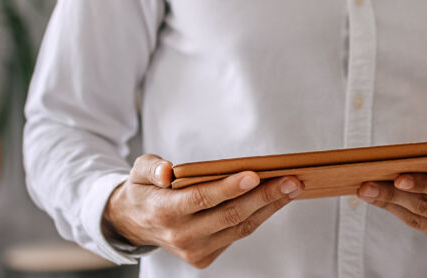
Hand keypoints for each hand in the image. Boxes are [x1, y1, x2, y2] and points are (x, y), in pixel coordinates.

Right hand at [102, 154, 300, 268]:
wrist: (134, 223)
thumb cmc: (145, 190)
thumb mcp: (138, 171)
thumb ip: (152, 168)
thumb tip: (167, 171)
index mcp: (164, 211)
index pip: (201, 199)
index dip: (228, 188)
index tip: (254, 175)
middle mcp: (181, 235)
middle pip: (230, 215)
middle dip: (265, 196)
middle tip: (291, 180)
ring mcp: (194, 250)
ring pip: (240, 228)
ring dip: (269, 207)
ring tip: (291, 188)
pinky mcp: (204, 257)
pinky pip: (237, 235)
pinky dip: (257, 217)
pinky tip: (274, 200)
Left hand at [358, 173, 426, 255]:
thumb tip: (410, 155)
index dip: (422, 182)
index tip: (397, 176)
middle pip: (425, 207)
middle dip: (392, 195)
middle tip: (366, 186)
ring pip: (419, 220)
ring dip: (390, 205)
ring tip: (367, 192)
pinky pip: (422, 229)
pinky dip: (401, 213)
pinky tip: (384, 202)